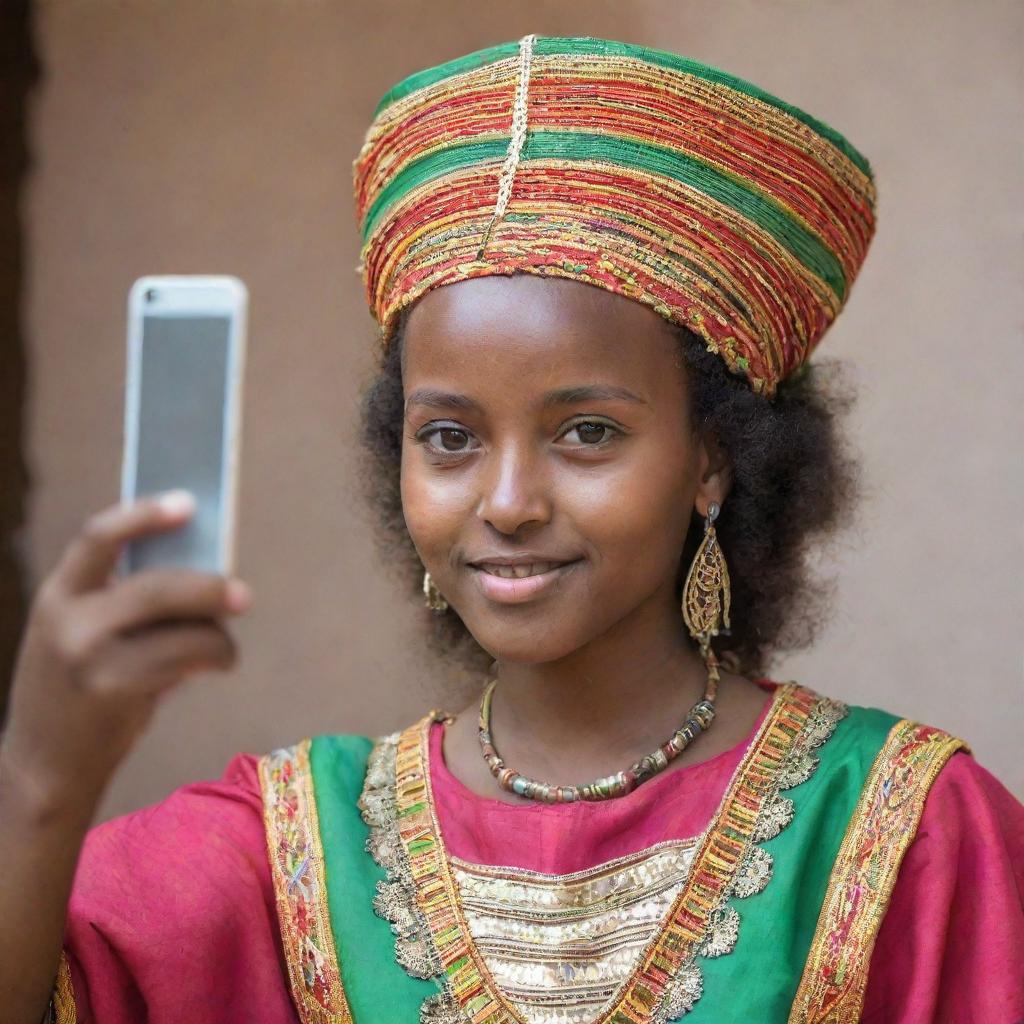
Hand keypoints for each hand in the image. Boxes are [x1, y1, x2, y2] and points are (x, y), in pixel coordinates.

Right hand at [2, 491, 251, 817]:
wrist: (41, 767)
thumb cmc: (77, 691)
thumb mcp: (79, 636)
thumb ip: (123, 603)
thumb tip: (202, 575)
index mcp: (57, 594)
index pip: (99, 537)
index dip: (144, 514)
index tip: (188, 502)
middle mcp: (68, 620)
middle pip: (158, 586)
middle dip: (209, 588)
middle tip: (242, 595)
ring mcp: (90, 657)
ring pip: (183, 629)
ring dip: (218, 638)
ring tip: (224, 649)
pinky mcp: (115, 690)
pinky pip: (186, 660)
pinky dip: (214, 658)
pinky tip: (217, 664)